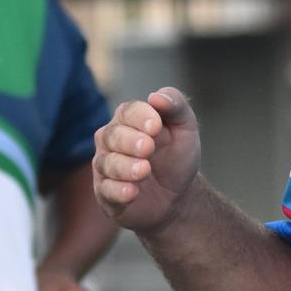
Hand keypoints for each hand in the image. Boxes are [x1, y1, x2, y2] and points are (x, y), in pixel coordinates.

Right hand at [92, 87, 200, 233]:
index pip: (127, 112)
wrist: (178, 194)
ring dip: (125, 167)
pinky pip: (105, 191)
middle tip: (148, 148)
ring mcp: (106, 167)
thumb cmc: (177, 155)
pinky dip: (117, 191)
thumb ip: (176, 105)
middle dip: (129, 141)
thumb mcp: (185, 127)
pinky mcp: (105, 193)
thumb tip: (156, 96)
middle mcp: (111, 140)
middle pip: (112, 136)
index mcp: (128, 119)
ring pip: (106, 163)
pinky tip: (132, 192)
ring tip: (145, 170)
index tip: (156, 127)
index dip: (140, 117)